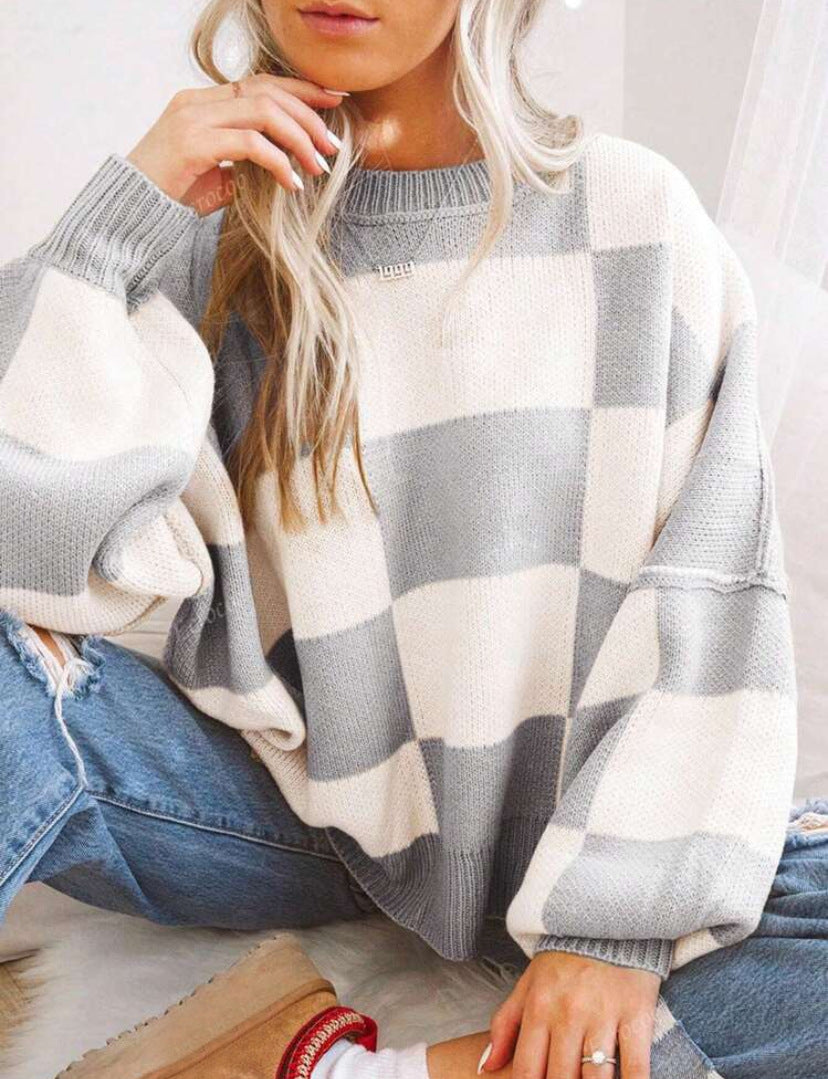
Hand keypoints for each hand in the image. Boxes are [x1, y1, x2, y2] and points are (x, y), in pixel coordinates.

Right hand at [126, 74, 346, 213]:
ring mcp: (193, 119)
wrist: (132, 211)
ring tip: (317, 167)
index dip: (300, 89)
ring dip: (298, 139)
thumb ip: (244, 163)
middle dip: (308, 116)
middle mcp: (197, 102)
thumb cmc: (172, 194)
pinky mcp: (193, 144)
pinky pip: (250, 145)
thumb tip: (282, 166)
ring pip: (263, 113)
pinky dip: (278, 163)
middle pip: (268, 92)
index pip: (260, 83)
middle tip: (332, 146)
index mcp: (202, 102)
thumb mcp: (215, 174)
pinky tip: (291, 184)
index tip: (333, 101)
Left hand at [482, 951, 660, 1078]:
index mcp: (539, 1008)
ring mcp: (603, 1015)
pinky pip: (636, 1065)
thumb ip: (505, 1025)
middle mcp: (568, 1014)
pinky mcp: (636, 1014)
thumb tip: (486, 1067)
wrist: (607, 918)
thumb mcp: (528, 983)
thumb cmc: (564, 959)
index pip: (528, 1071)